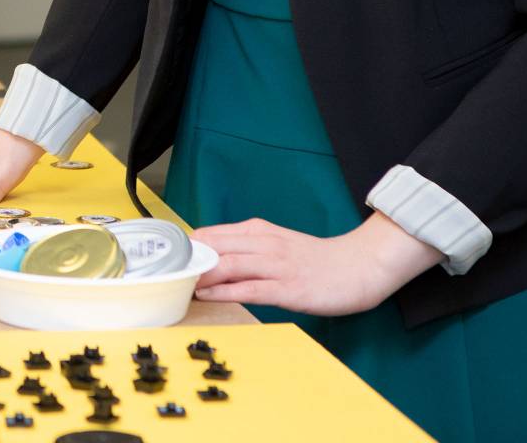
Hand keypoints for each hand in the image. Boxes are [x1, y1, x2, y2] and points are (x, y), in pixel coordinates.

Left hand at [192, 213, 443, 315]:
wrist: (358, 267)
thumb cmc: (315, 260)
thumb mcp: (276, 244)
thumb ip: (247, 247)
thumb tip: (212, 256)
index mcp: (259, 230)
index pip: (212, 233)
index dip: (187, 246)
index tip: (168, 258)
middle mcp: (264, 243)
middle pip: (214, 246)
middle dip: (187, 260)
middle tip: (167, 273)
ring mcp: (276, 266)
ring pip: (228, 264)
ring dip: (200, 275)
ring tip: (180, 285)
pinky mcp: (288, 289)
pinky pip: (249, 289)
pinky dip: (224, 291)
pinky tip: (207, 295)